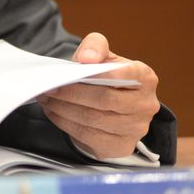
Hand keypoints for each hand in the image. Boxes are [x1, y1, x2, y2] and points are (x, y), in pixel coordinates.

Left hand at [38, 32, 159, 159]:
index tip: (66, 74)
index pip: (120, 75)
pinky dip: (66, 124)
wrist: (112, 104)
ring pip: (94, 120)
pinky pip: (89, 137)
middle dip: (71, 94)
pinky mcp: (122, 147)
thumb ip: (95, 46)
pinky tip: (54, 113)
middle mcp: (146, 105)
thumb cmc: (106, 77)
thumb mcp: (103, 55)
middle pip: (104, 100)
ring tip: (47, 100)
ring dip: (64, 109)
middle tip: (48, 88)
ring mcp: (136, 129)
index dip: (93, 74)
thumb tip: (86, 58)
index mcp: (145, 77)